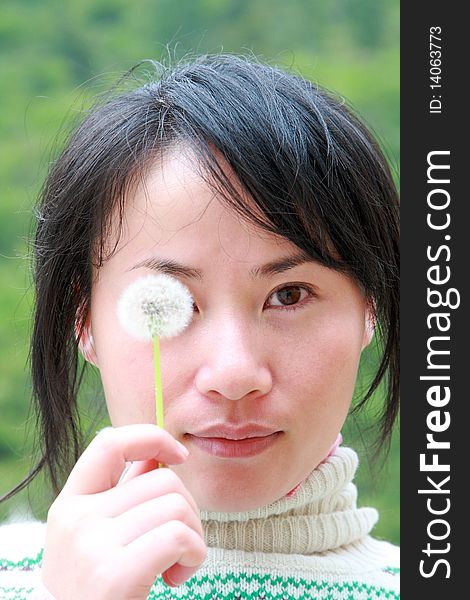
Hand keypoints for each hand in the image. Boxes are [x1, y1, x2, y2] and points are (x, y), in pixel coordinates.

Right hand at [41, 424, 206, 599]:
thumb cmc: (97, 588)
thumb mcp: (96, 536)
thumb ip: (123, 493)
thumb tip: (157, 454)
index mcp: (69, 503)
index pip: (109, 443)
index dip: (151, 437)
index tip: (180, 455)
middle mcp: (76, 518)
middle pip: (162, 479)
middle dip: (188, 508)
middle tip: (178, 543)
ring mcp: (92, 544)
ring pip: (176, 506)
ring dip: (193, 536)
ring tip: (175, 563)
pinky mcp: (115, 573)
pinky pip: (178, 536)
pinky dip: (194, 555)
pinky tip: (176, 576)